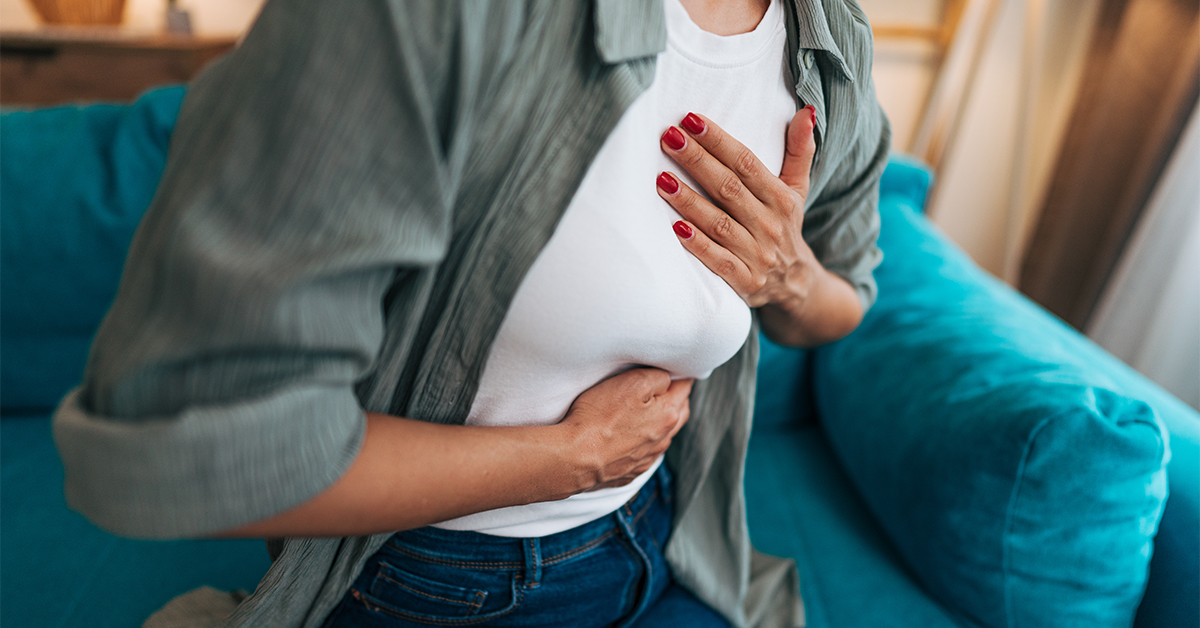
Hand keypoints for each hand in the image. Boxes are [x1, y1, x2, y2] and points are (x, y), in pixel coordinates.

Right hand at [558, 368, 692, 491]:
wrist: (575, 458)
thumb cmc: (599, 417)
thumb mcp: (633, 382)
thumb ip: (658, 377)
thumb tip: (668, 379)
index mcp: (668, 415)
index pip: (684, 388)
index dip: (678, 375)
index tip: (670, 369)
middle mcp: (662, 439)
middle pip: (680, 412)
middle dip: (676, 398)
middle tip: (663, 386)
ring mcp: (647, 458)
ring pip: (664, 435)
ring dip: (660, 422)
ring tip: (645, 411)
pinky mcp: (630, 471)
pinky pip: (645, 453)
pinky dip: (643, 442)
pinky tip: (630, 436)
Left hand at [655, 108, 818, 311]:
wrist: (796, 286)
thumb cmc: (785, 227)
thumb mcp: (797, 189)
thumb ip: (800, 150)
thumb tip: (806, 110)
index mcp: (781, 198)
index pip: (747, 163)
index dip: (719, 141)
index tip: (692, 119)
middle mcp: (770, 224)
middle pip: (729, 188)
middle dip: (698, 161)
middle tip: (669, 138)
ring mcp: (757, 254)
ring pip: (720, 224)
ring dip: (690, 201)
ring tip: (662, 180)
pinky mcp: (744, 281)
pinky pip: (718, 261)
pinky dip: (698, 245)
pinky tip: (676, 228)